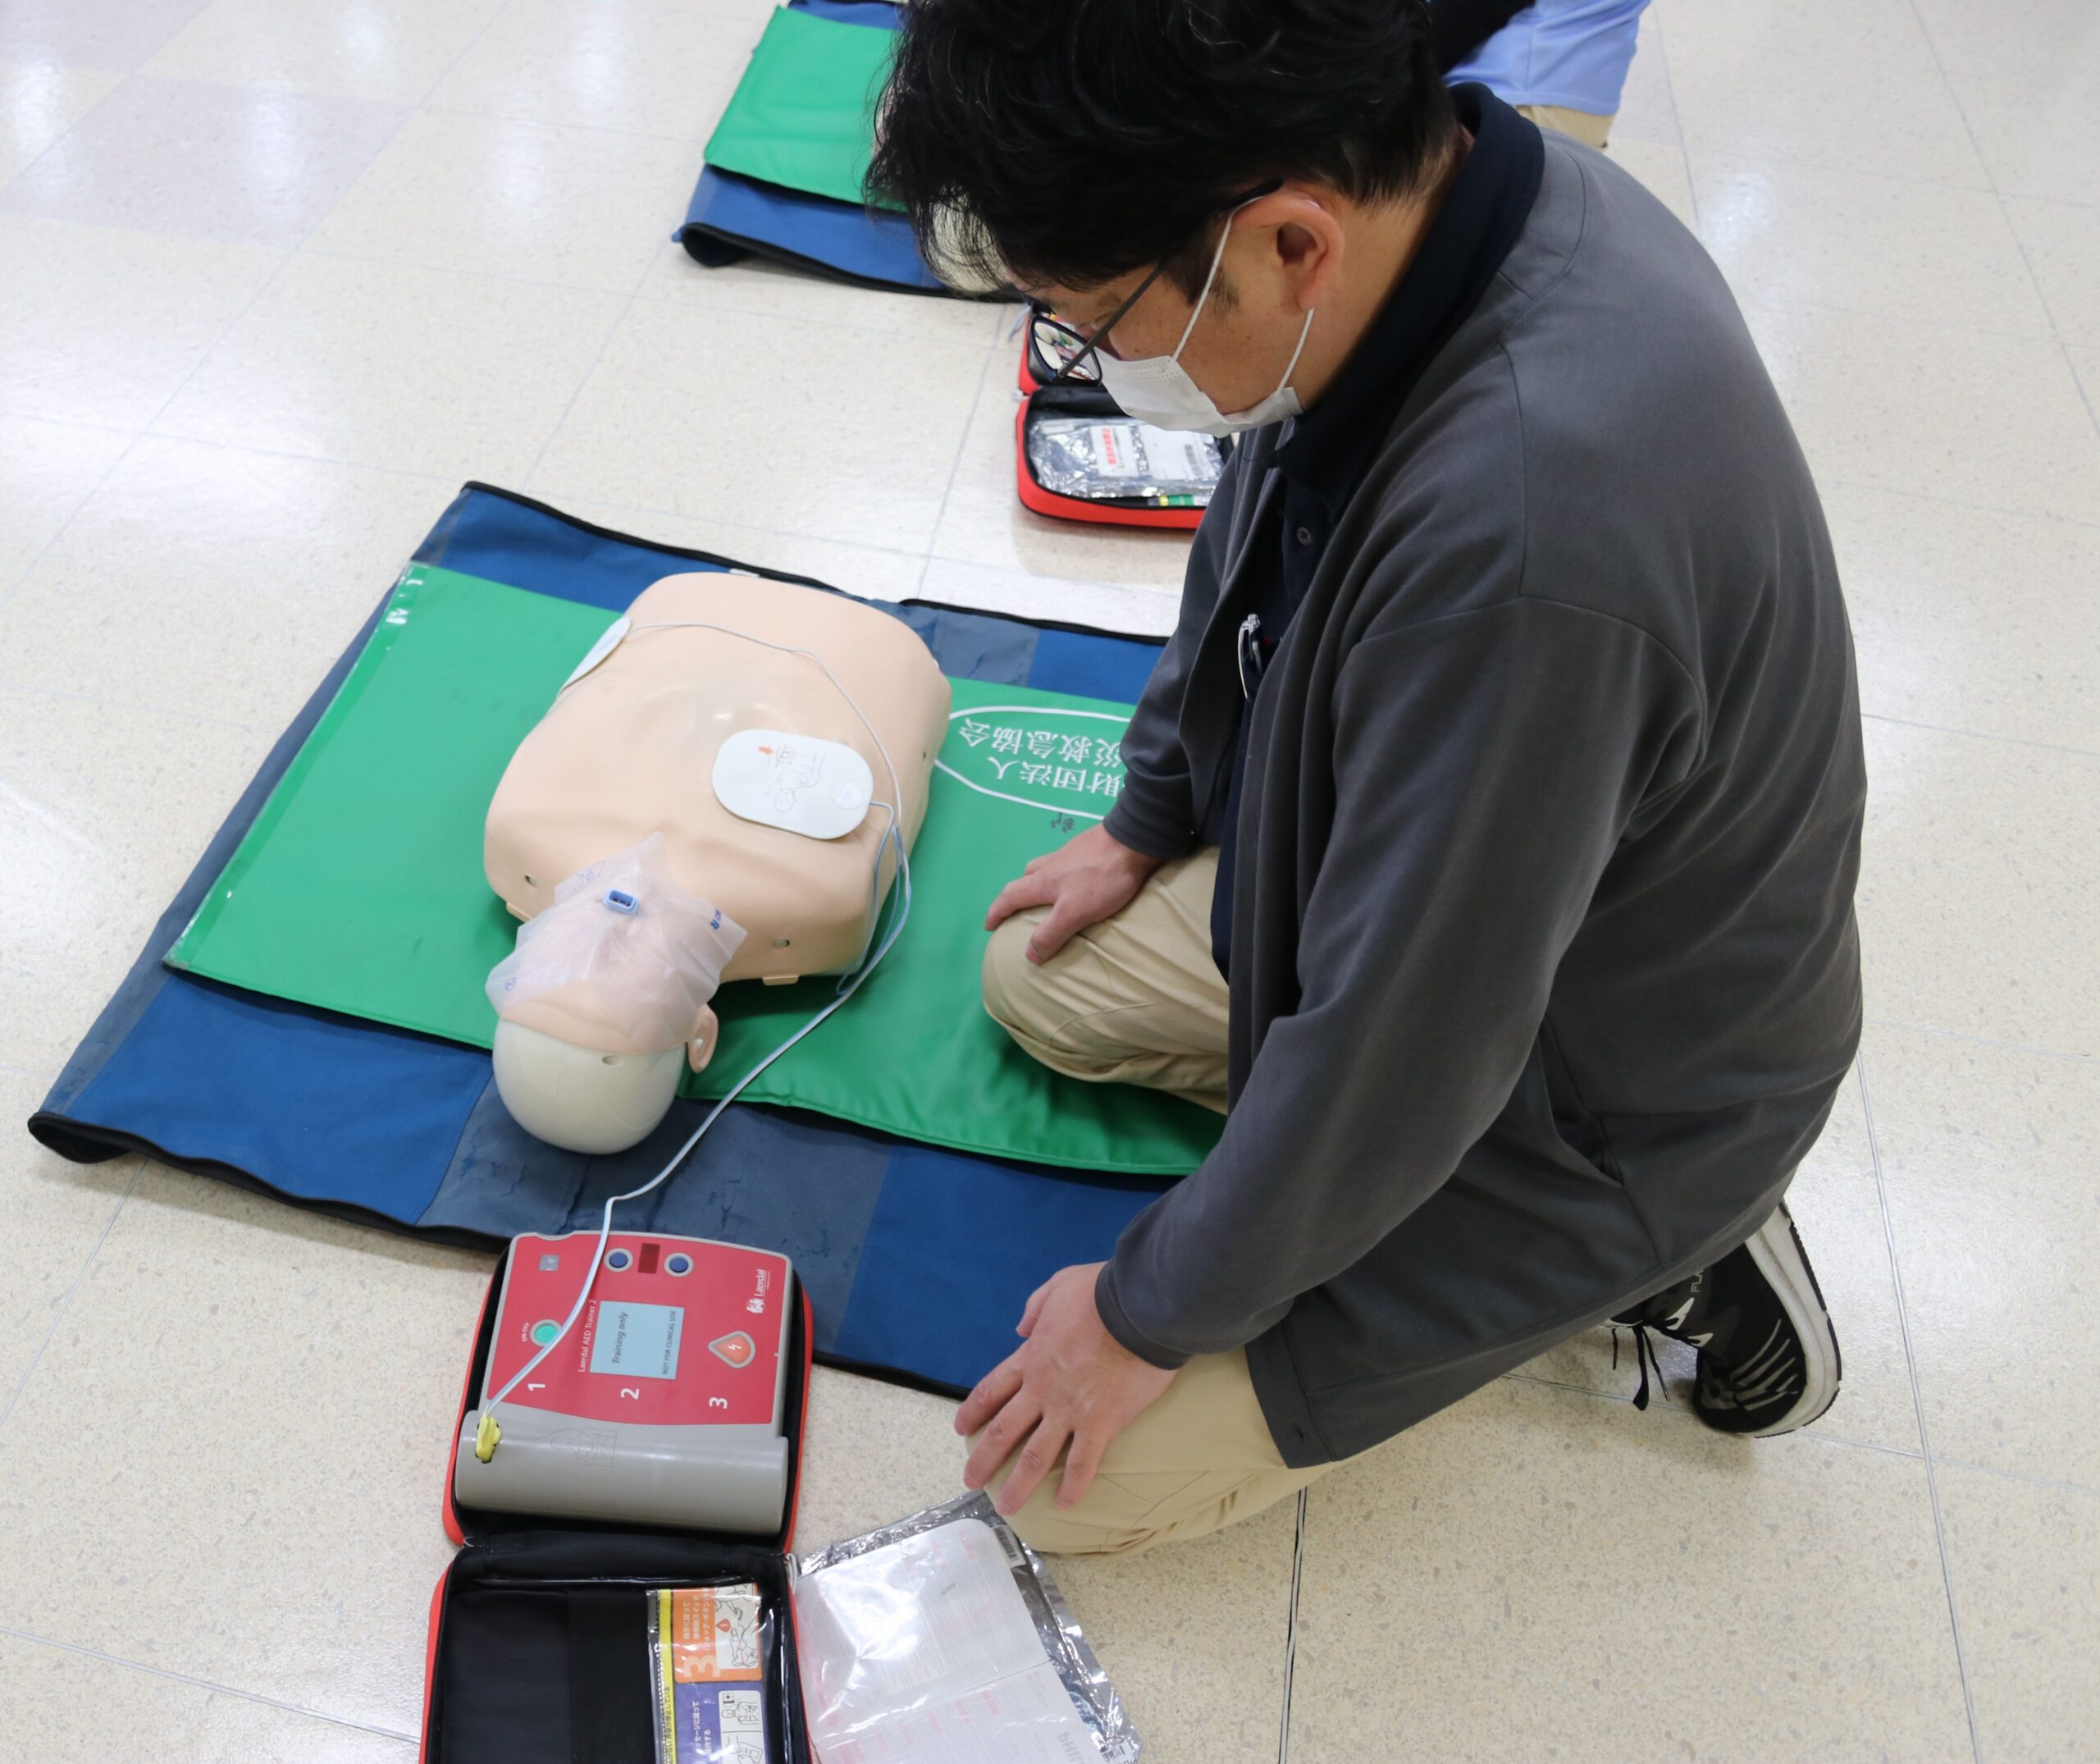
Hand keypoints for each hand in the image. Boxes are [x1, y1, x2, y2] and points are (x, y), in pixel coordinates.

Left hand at [957, 1262, 1177, 1514]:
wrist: (1137, 1308)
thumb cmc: (1100, 1293)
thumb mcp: (1058, 1286)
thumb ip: (1035, 1308)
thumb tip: (1020, 1327)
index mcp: (1031, 1357)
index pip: (992, 1390)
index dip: (973, 1411)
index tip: (960, 1429)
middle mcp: (1042, 1390)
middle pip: (1004, 1430)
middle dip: (984, 1458)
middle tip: (971, 1480)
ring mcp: (1069, 1411)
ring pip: (1036, 1456)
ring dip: (1018, 1484)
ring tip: (1006, 1506)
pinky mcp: (1101, 1424)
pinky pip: (1083, 1462)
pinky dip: (1073, 1486)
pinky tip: (1064, 1505)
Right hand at [984, 823, 1162, 963]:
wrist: (1133, 840)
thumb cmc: (1101, 878)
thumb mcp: (1073, 912)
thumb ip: (1051, 933)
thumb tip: (1028, 955)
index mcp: (1043, 881)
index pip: (1010, 896)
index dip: (997, 912)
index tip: (989, 925)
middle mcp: (1053, 865)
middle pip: (1026, 877)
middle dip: (1017, 893)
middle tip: (1018, 908)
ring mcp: (1072, 854)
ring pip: (1047, 867)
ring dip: (1041, 881)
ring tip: (1050, 896)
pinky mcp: (1092, 848)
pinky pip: (1070, 864)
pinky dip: (1066, 875)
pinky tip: (1080, 882)